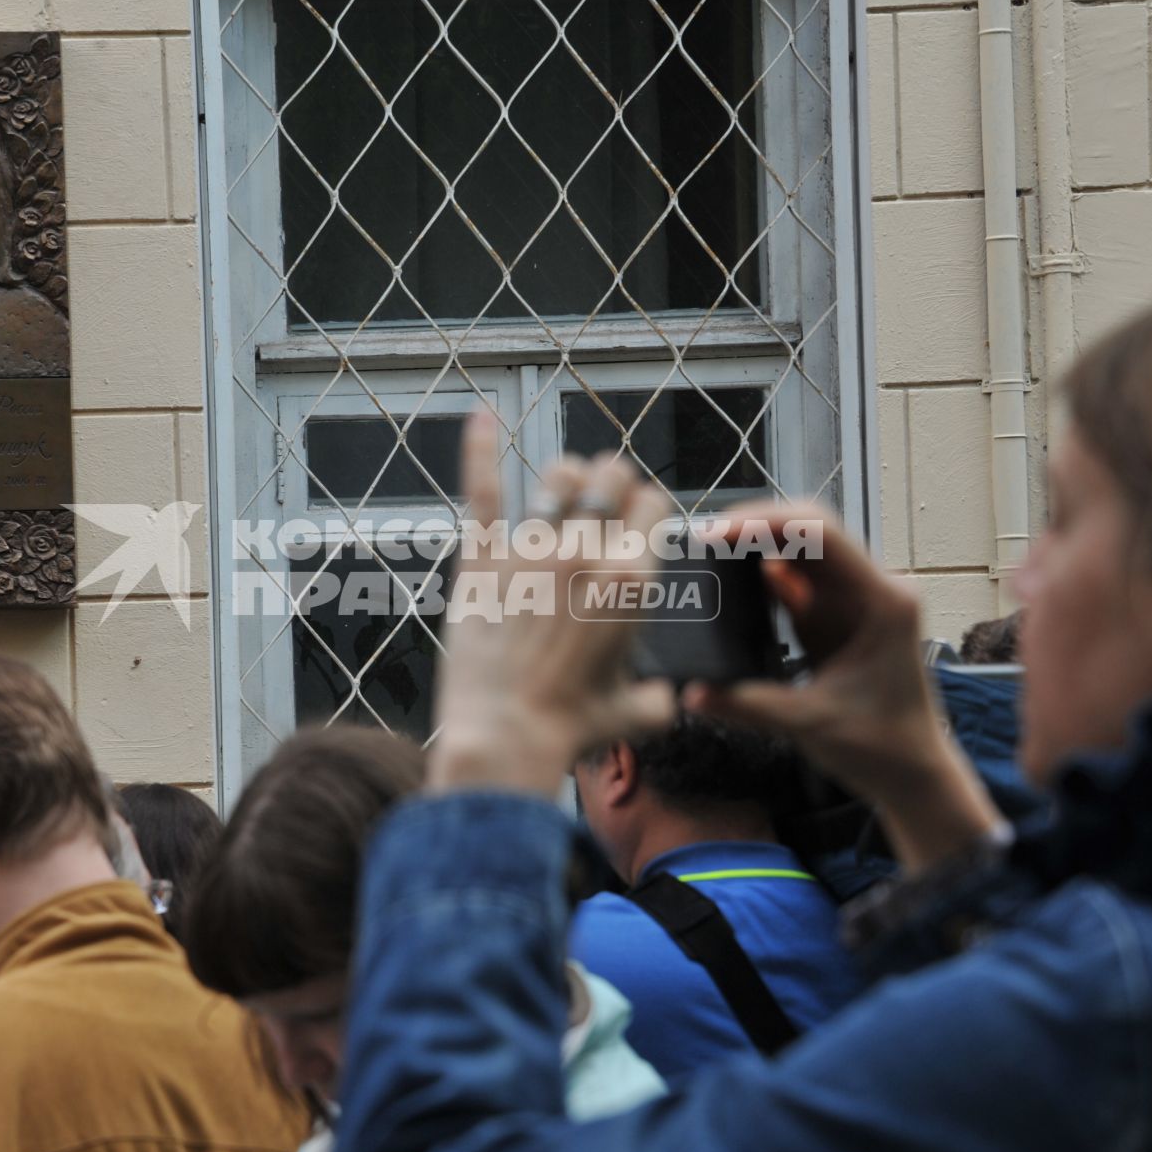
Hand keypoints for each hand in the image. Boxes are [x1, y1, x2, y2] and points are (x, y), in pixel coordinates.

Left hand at [427, 414, 676, 796]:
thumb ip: (663, 695)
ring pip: (560, 476)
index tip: (639, 519)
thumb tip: (670, 696)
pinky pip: (484, 492)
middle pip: (612, 478)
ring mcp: (531, 552)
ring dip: (569, 472)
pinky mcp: (482, 562)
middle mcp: (585, 554)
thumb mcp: (637, 714)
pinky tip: (480, 415)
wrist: (505, 736)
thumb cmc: (570, 729)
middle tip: (608, 494)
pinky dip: (481, 449)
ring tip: (567, 480)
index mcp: (631, 581)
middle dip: (615, 480)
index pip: (653, 505)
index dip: (648, 508)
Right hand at [684, 502, 1003, 869]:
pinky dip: (761, 579)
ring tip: (705, 556)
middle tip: (703, 539)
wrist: (913, 775)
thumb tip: (690, 693)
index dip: (767, 522)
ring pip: (800, 552)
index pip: (822, 533)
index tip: (717, 533)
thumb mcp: (809, 725)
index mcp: (883, 601)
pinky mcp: (838, 617)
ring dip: (755, 549)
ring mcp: (855, 601)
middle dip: (756, 527)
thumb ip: (748, 705)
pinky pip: (796, 582)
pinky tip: (727, 585)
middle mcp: (874, 588)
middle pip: (810, 531)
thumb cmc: (881, 748)